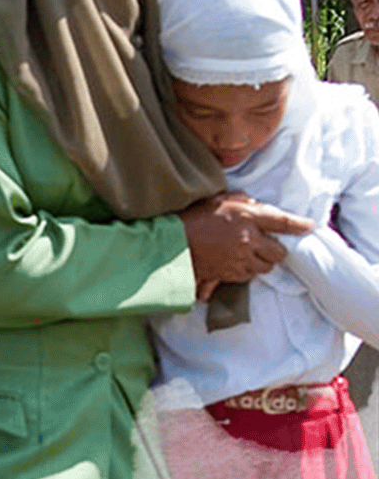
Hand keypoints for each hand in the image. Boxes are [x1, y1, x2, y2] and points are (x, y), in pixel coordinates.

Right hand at [180, 192, 311, 284]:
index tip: (309, 227)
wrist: (169, 242)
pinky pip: (243, 279)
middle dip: (273, 251)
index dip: (299, 225)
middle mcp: (247, 243)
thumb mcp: (218, 199)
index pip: (282, 223)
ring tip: (246, 256)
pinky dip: (240, 274)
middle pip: (277, 254)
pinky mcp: (225, 276)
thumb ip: (241, 201)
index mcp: (247, 220)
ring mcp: (237, 262)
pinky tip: (232, 266)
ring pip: (262, 269)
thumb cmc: (192, 217)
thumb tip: (256, 205)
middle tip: (264, 246)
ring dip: (258, 264)